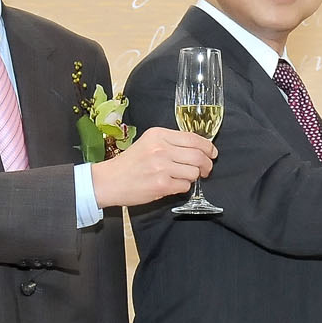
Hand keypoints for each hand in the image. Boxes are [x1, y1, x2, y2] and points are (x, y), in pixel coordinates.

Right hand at [91, 127, 215, 206]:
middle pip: (198, 156)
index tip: (212, 153)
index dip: (208, 147)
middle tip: (206, 170)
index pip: (193, 138)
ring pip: (194, 172)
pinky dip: (182, 187)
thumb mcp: (148, 143)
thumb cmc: (129, 164)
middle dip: (207, 165)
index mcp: (158, 135)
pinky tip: (171, 185)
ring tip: (181, 178)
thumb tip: (198, 148)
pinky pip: (185, 186)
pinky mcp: (161, 184)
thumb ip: (171, 142)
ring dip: (192, 177)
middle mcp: (161, 149)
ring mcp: (161, 167)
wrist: (108, 181)